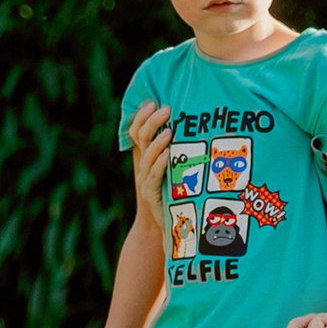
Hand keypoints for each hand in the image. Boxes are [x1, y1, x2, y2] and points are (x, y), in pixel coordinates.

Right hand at [127, 97, 173, 221]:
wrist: (165, 226)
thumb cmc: (175, 193)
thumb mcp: (174, 167)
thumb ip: (176, 149)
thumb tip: (191, 125)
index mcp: (146, 157)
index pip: (136, 131)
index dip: (140, 116)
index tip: (152, 102)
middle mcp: (143, 166)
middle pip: (140, 139)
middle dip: (151, 122)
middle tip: (165, 109)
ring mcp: (145, 181)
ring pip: (147, 157)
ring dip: (158, 142)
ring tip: (169, 130)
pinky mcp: (151, 195)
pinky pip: (153, 177)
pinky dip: (160, 164)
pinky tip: (169, 155)